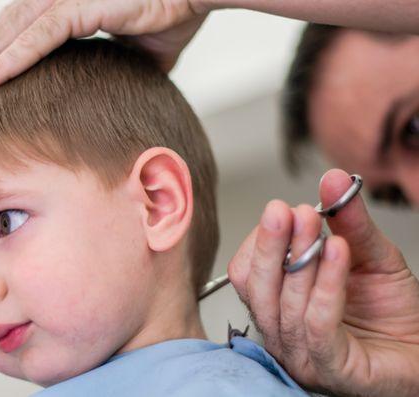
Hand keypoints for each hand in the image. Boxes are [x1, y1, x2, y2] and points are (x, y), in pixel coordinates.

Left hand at [0, 0, 208, 101]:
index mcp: (66, 9)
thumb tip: (118, 97)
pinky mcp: (77, 4)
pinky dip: (3, 64)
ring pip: (8, 37)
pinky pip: (32, 39)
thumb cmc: (173, 13)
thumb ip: (116, 70)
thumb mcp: (136, 55)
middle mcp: (56, 0)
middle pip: (3, 36)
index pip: (20, 36)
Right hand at [228, 168, 418, 396]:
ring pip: (282, 305)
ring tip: (320, 229)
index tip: (285, 209)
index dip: (262, 240)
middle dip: (271, 244)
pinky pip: (316, 324)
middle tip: (289, 212)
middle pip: (255, 287)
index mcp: (277, 304)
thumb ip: (346, 220)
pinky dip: (326, 285)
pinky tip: (338, 254)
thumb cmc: (392, 310)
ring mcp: (302, 355)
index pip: (246, 272)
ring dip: (301, 261)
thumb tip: (332, 180)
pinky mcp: (331, 369)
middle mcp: (281, 331)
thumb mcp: (368, 253)